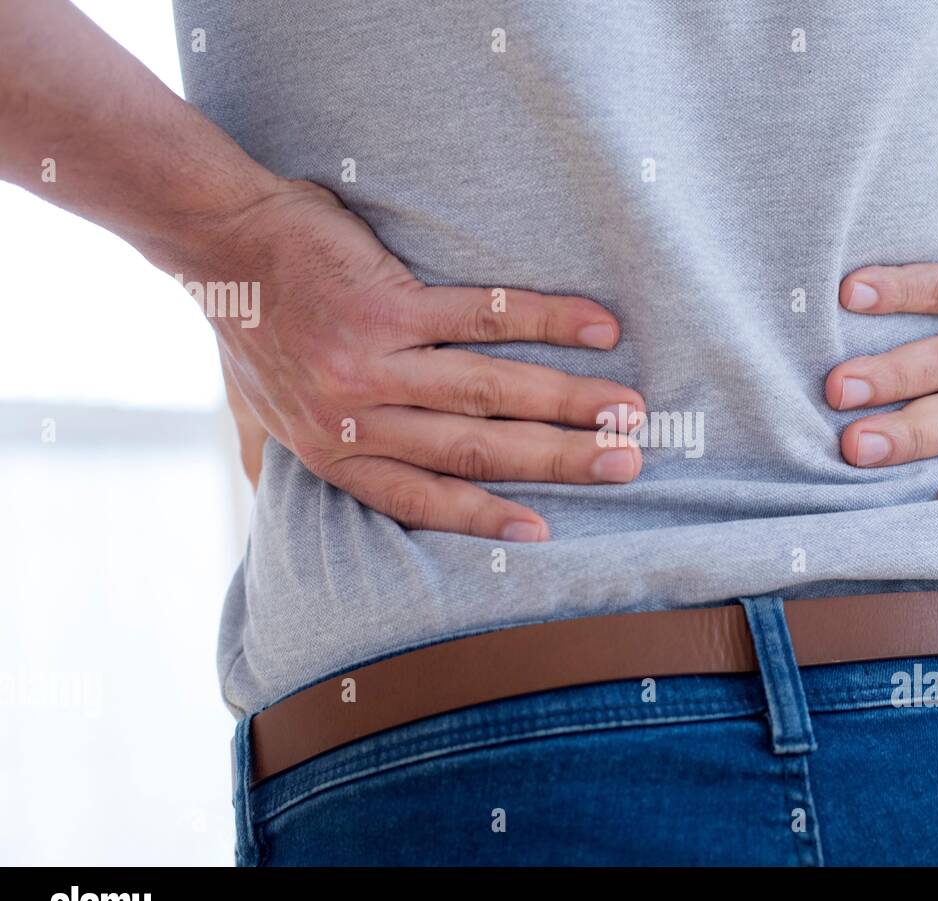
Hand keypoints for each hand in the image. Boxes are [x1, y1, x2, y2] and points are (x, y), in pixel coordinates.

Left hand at [191, 179, 644, 539]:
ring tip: (627, 412)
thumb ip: (303, 450)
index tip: (544, 531)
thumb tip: (290, 500)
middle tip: (625, 465)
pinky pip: (483, 316)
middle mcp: (355, 417)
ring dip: (569, 403)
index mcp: (333, 449)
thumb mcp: (263, 409)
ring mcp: (372, 361)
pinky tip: (597, 328)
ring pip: (489, 393)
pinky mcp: (387, 303)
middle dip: (559, 461)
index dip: (487, 517)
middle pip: (476, 449)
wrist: (218, 241)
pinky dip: (546, 322)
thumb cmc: (253, 324)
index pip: (422, 497)